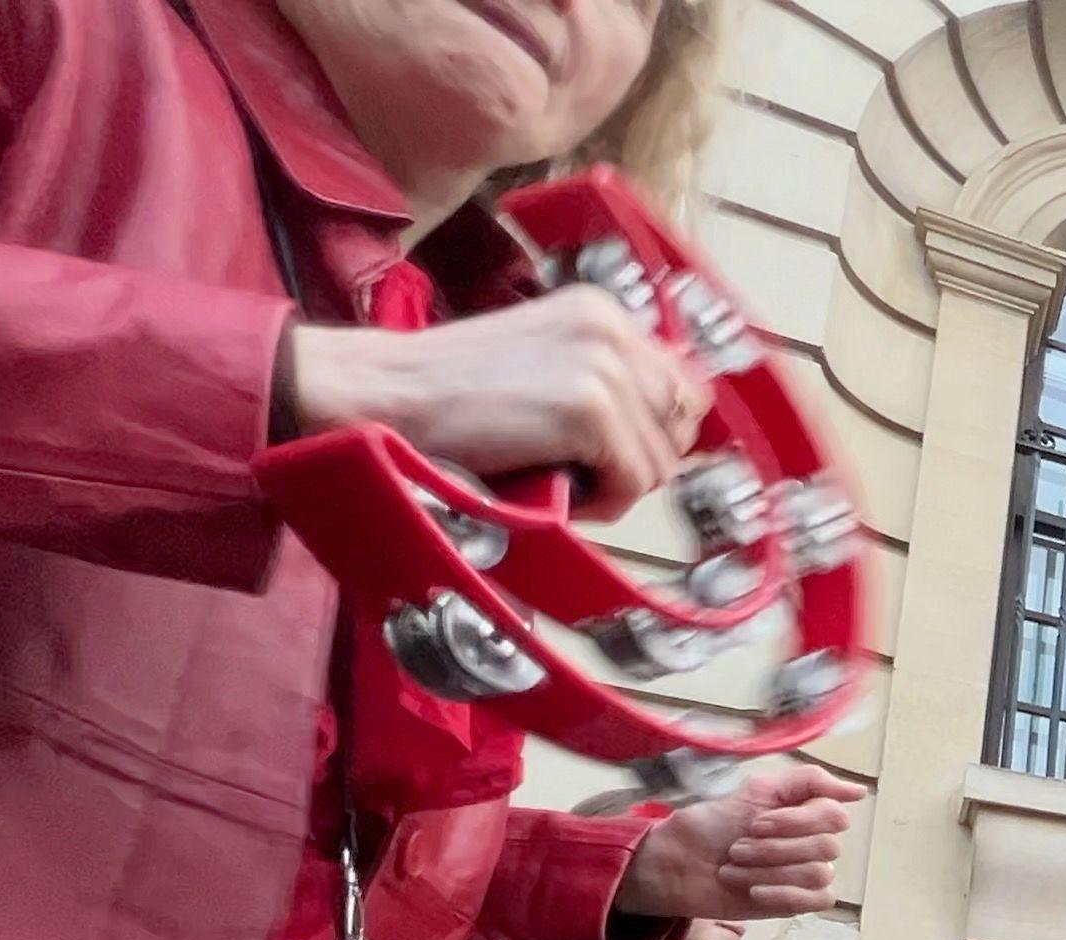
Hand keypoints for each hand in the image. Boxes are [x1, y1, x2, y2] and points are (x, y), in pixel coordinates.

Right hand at [287, 287, 708, 516]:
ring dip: (617, 484)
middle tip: (585, 472)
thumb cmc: (452, 392)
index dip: (653, 431)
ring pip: (661, 460)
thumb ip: (603, 382)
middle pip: (681, 423)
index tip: (610, 452)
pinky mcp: (588, 411)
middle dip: (641, 458)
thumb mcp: (543, 364)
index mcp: (603, 311)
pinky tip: (556, 488)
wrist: (384, 394)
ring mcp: (603, 368)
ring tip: (561, 478)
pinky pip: (633, 482)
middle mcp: (612, 329)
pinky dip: (602, 502)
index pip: (681, 385)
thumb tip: (664, 432)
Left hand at [612, 762, 867, 921]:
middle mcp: (811, 842)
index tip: (757, 822)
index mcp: (806, 812)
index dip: (797, 822)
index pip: (834, 816)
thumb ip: (809, 781)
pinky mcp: (795, 902)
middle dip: (774, 848)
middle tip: (737, 848)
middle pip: (827, 847)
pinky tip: (753, 892)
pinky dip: (782, 894)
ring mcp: (804, 873)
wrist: (678, 864)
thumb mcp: (757, 789)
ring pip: (817, 874)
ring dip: (768, 871)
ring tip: (734, 869)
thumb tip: (859, 791)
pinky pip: (815, 900)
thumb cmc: (711, 825)